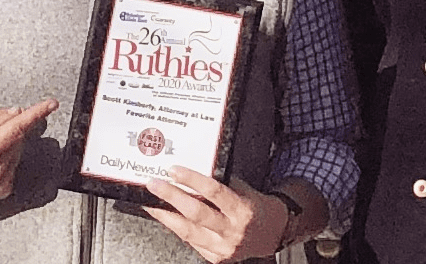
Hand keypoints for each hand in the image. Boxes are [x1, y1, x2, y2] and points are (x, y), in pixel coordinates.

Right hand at [0, 100, 55, 214]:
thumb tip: (17, 112)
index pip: (16, 129)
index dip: (35, 114)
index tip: (51, 104)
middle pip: (18, 139)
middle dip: (8, 131)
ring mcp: (1, 183)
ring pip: (17, 152)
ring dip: (6, 147)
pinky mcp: (4, 190)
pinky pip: (13, 166)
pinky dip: (5, 160)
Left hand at [142, 166, 288, 263]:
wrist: (272, 233)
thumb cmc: (256, 208)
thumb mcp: (244, 191)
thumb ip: (222, 183)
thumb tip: (193, 172)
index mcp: (242, 210)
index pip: (214, 192)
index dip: (192, 180)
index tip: (175, 170)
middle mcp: (232, 230)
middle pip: (196, 213)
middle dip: (171, 197)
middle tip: (154, 185)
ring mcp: (223, 247)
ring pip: (188, 232)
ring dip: (166, 216)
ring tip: (152, 203)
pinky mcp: (216, 258)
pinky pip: (191, 243)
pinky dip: (177, 229)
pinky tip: (167, 219)